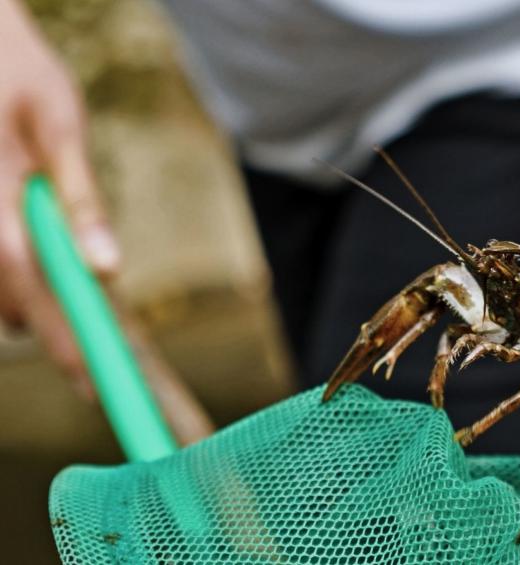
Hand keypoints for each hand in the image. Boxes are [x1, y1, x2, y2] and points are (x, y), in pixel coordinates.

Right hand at [0, 0, 118, 398]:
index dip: (67, 343)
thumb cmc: (14, 69)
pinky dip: (12, 271)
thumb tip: (107, 267)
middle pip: (10, 304)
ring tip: (53, 243)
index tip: (97, 385)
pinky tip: (28, 236)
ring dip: (29, 294)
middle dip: (53, 318)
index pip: (34, 292)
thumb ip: (80, 198)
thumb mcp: (58, 124)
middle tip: (92, 314)